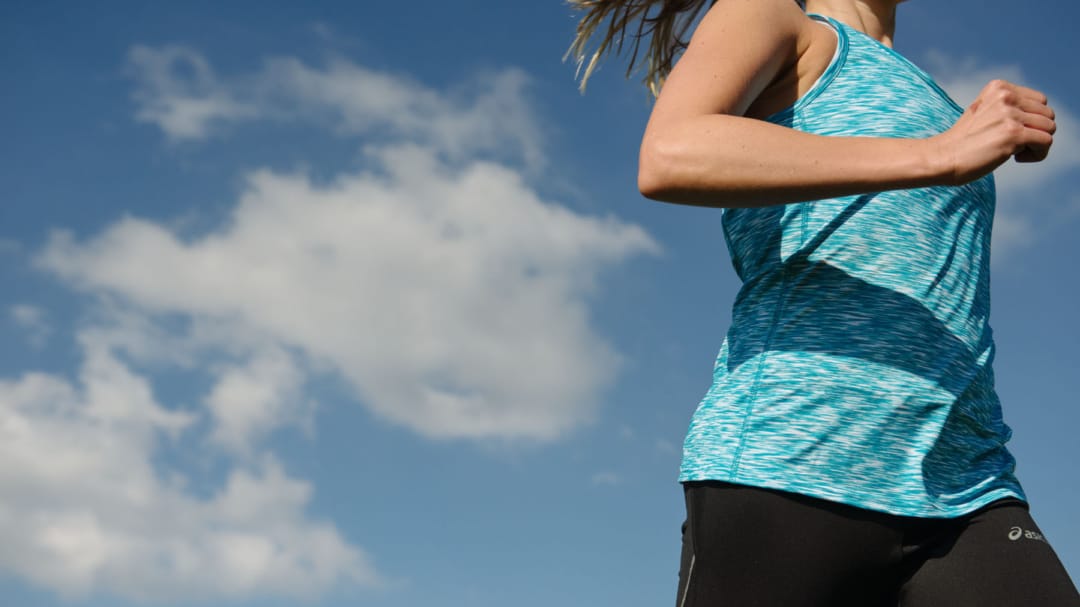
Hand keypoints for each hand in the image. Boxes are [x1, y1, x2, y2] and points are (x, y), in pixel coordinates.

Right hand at [931, 79, 1055, 184]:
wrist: (942, 157)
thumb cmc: (963, 142)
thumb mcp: (985, 113)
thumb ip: (1010, 108)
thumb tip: (1043, 119)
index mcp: (999, 87)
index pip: (1040, 101)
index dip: (1032, 120)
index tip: (1012, 133)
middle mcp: (1006, 96)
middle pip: (1048, 113)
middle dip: (1036, 132)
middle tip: (1014, 144)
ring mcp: (1010, 114)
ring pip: (1050, 127)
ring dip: (1037, 144)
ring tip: (1015, 152)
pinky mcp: (1013, 134)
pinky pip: (1046, 142)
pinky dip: (1037, 155)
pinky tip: (1016, 159)